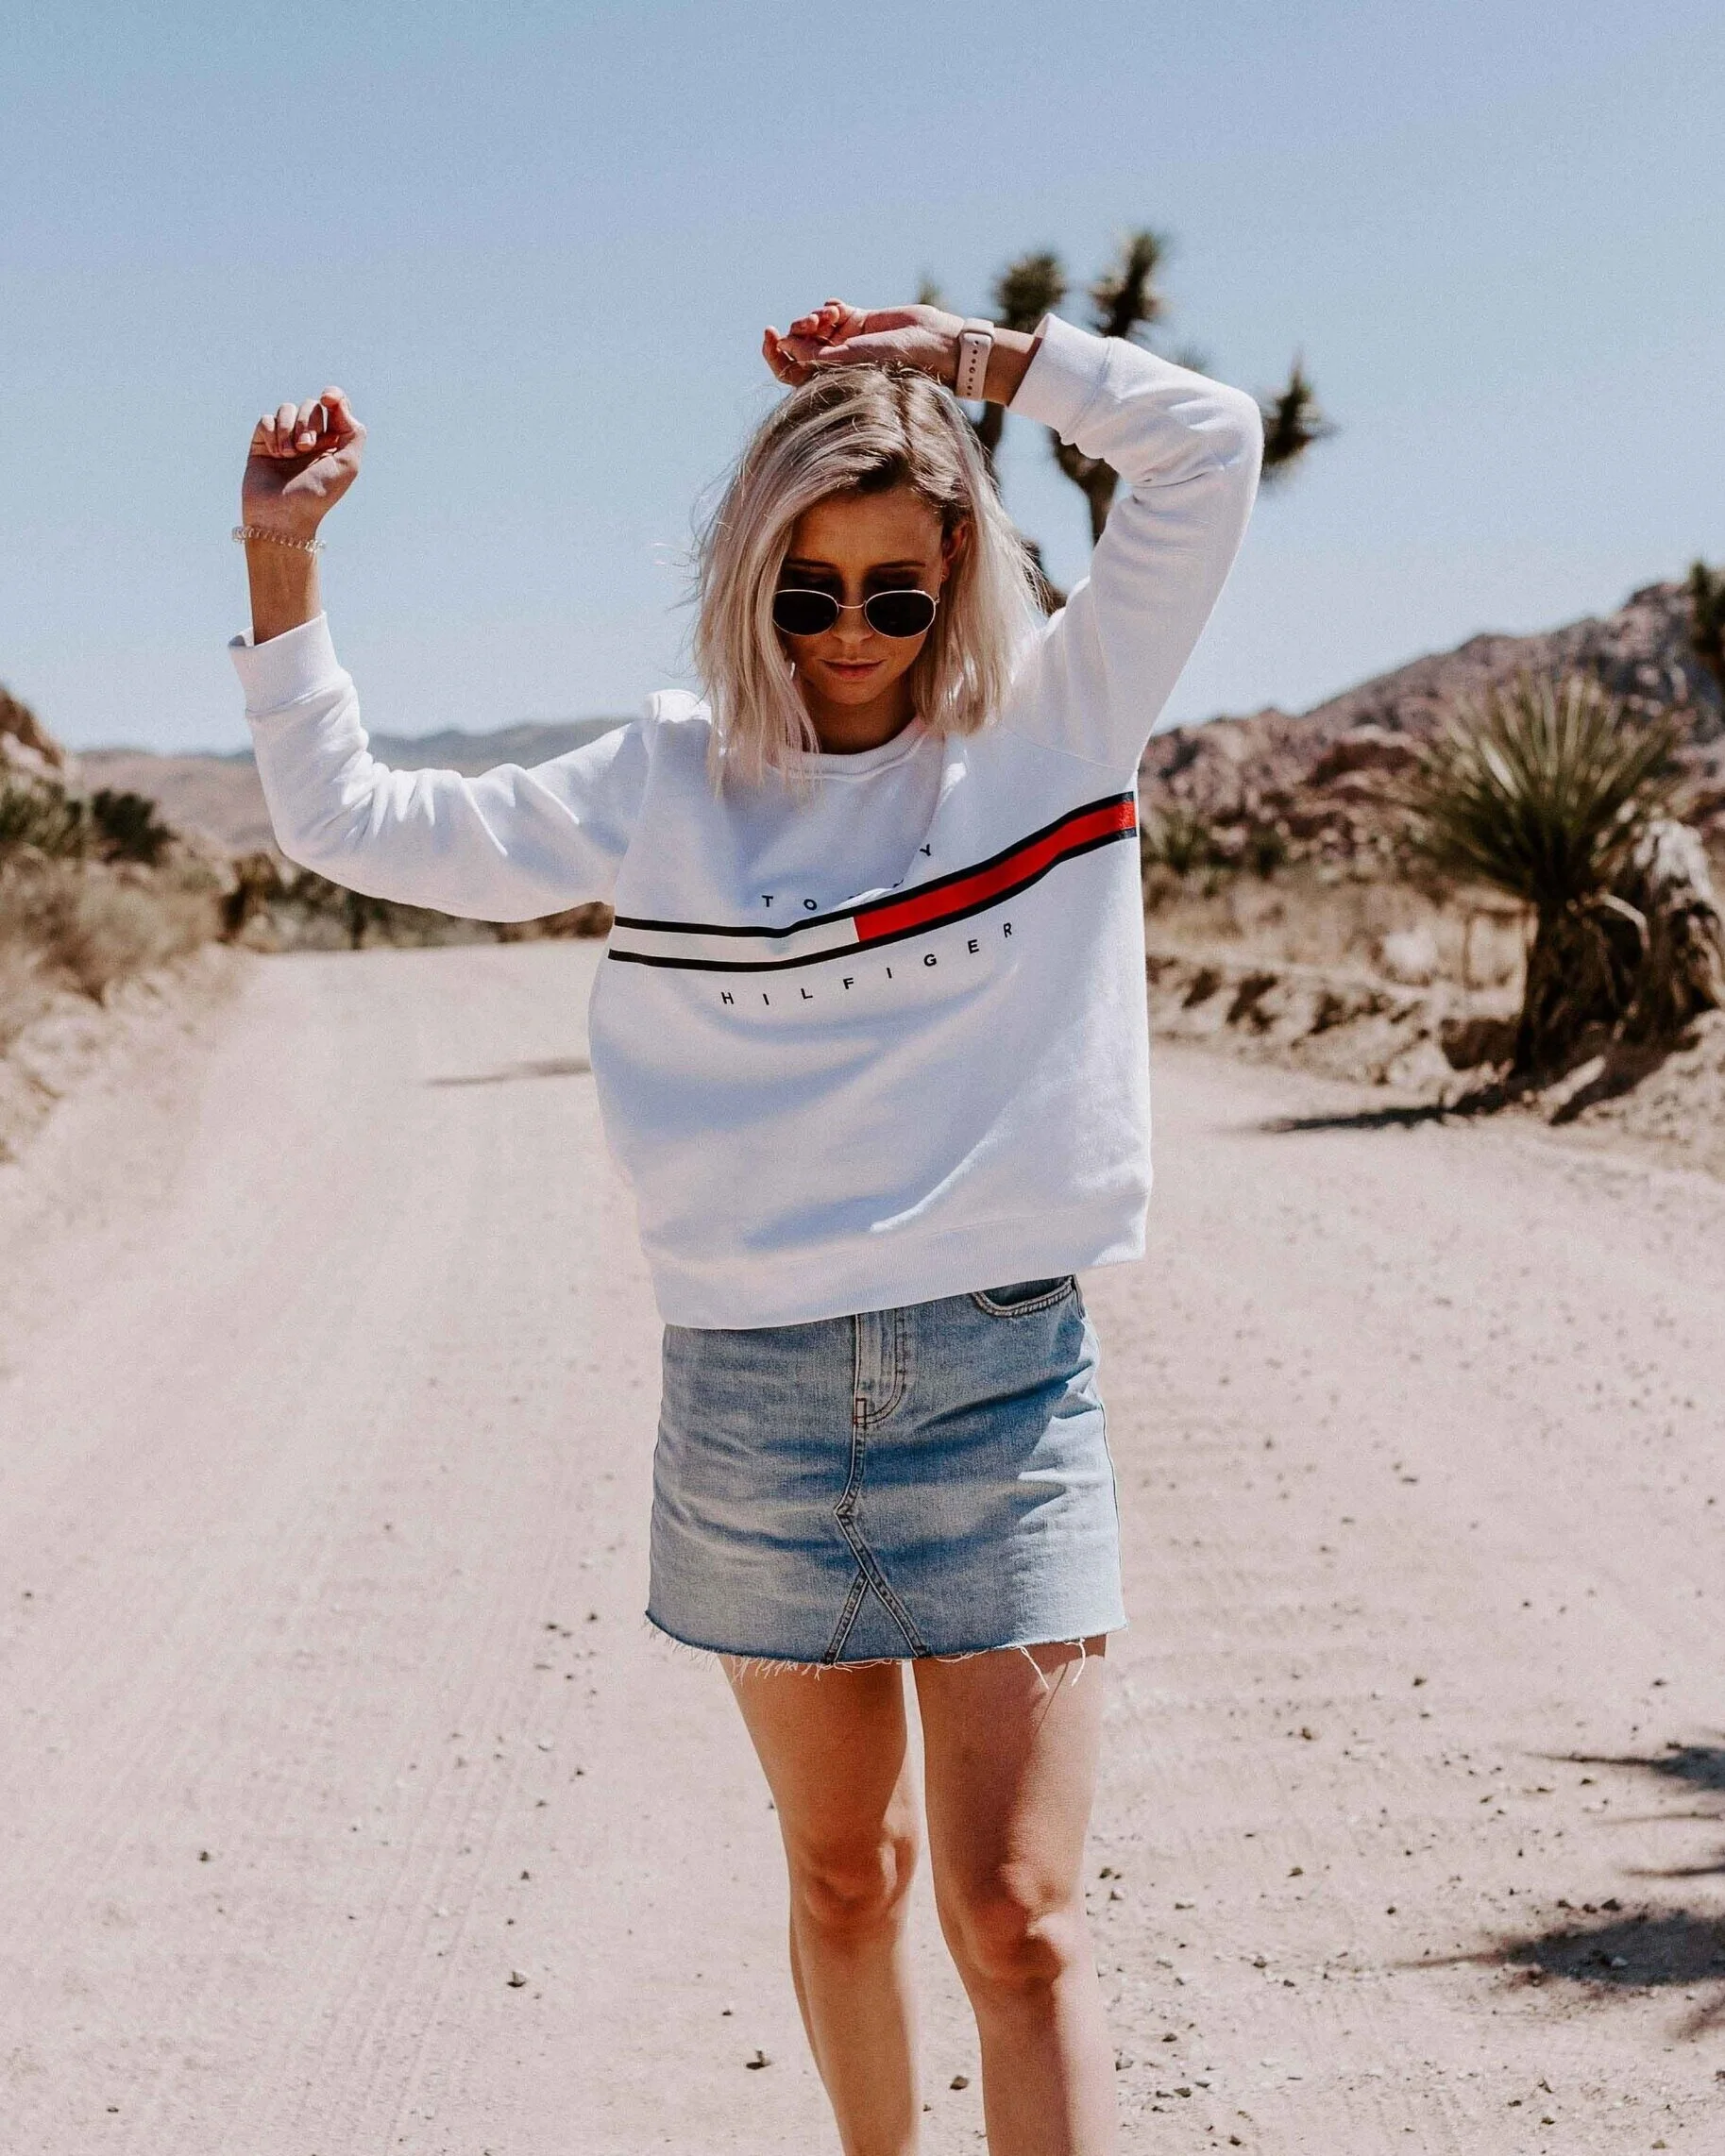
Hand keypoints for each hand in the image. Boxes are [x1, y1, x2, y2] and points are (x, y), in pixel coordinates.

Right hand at [241, 387, 365, 541]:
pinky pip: (266, 420)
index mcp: (334, 442)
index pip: (336, 406)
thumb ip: (354, 432)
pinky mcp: (263, 442)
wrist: (282, 516)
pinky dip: (271, 433)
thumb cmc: (317, 495)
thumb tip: (339, 404)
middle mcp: (311, 438)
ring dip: (289, 428)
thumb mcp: (348, 465)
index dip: (333, 396)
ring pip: (287, 408)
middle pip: (311, 405)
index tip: (328, 399)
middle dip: (309, 422)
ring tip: (288, 454)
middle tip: (306, 447)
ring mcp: (286, 439)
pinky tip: (273, 453)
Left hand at [763, 300, 963, 388]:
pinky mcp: (860, 322)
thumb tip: (786, 346)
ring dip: (815, 317)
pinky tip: (839, 308)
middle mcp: (837, 364)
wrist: (933, 343)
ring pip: (814, 326)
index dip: (776, 354)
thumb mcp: (853, 358)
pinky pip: (833, 311)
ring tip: (828, 315)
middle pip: (799, 345)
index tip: (771, 334)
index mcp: (831, 381)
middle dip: (799, 330)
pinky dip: (829, 307)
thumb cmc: (898, 361)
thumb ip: (818, 354)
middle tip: (812, 323)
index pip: (791, 372)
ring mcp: (847, 342)